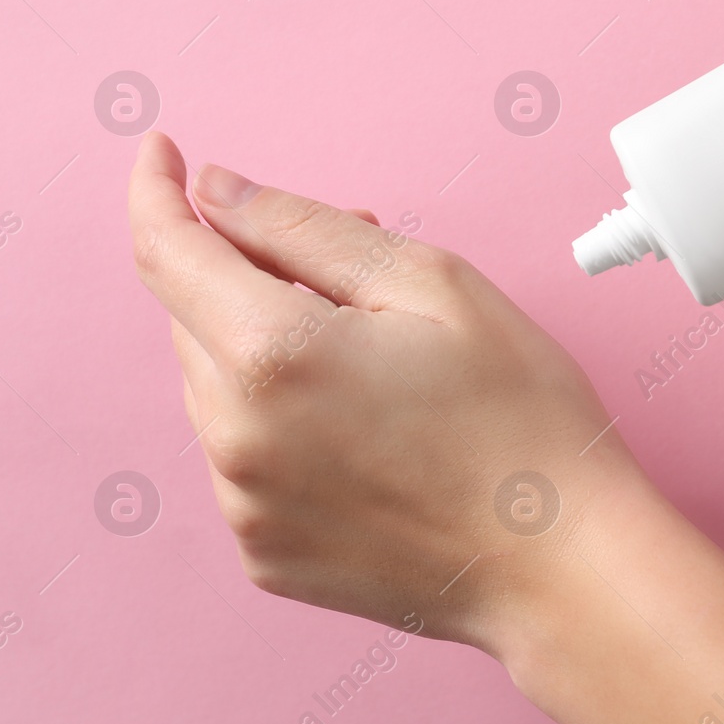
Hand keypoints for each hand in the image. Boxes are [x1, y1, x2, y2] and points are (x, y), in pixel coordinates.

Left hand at [127, 132, 636, 650]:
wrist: (565, 568)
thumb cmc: (524, 423)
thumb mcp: (436, 286)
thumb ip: (308, 228)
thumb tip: (216, 193)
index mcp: (274, 357)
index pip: (168, 250)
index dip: (159, 191)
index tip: (163, 155)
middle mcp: (235, 438)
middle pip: (195, 317)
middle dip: (254, 274)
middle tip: (360, 276)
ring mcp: (244, 506)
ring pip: (216, 388)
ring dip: (268, 352)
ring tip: (381, 361)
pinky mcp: (264, 553)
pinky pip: (243, 459)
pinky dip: (282, 425)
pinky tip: (370, 431)